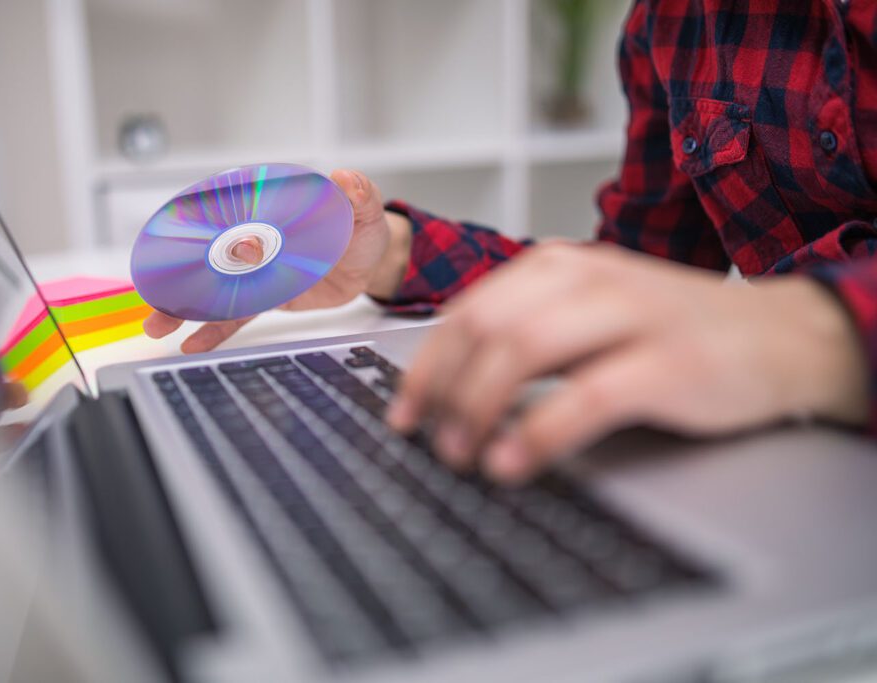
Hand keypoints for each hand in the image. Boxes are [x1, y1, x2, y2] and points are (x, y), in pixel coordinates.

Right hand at [144, 169, 411, 352]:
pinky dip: (214, 331)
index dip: (217, 227)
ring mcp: (254, 272)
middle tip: (152, 293)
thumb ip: (357, 195)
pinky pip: (235, 317)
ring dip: (184, 308)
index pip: (234, 213)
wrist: (369, 263)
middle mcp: (254, 239)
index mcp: (270, 209)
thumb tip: (346, 179)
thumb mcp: (363, 210)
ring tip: (156, 326)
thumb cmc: (360, 228)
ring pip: (213, 290)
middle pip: (209, 254)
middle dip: (179, 273)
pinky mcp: (263, 298)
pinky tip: (192, 345)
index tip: (213, 244)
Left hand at [386, 241, 868, 483]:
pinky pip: (585, 397)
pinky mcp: (669, 361)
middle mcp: (588, 279)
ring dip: (477, 408)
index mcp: (560, 265)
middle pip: (485, 328)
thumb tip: (455, 390)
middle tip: (429, 440)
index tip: (404, 412)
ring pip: (523, 350)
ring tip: (461, 455)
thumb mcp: (592, 314)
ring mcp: (631, 314)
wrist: (782, 335)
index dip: (426, 366)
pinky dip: (537, 434)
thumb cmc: (673, 332)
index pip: (468, 310)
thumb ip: (529, 335)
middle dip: (444, 390)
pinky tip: (511, 463)